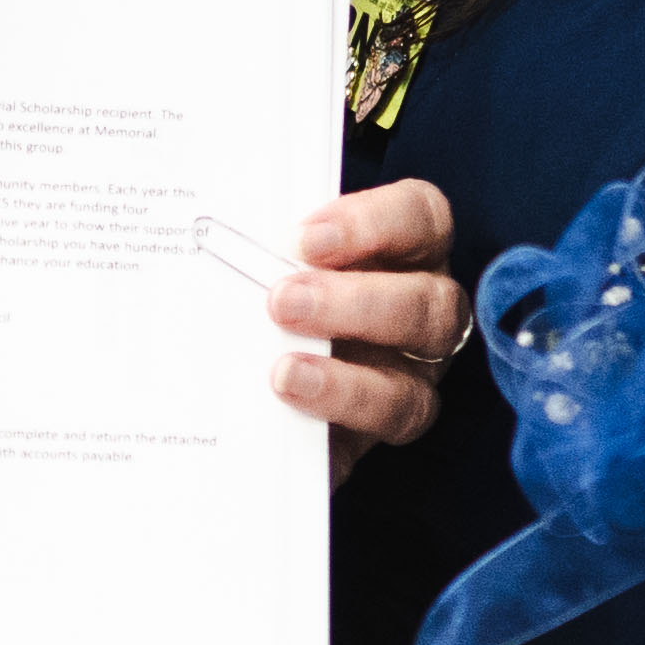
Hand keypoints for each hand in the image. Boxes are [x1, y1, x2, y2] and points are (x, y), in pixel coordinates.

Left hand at [267, 176, 460, 456]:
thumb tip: (212, 236)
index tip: (304, 238)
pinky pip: (384, 427)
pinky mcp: (388, 423)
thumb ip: (266, 246)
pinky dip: (338, 413)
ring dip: (348, 378)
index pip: (419, 217)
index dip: (372, 223)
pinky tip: (291, 402)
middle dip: (356, 302)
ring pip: (416, 377)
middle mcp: (426, 309)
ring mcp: (414, 373)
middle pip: (431, 303)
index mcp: (408, 247)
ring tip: (284, 371)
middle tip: (282, 302)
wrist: (252, 363)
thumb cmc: (274, 282)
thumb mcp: (272, 253)